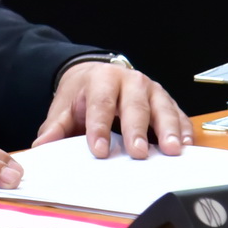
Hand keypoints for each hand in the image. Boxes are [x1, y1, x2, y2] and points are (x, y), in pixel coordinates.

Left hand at [33, 62, 193, 158]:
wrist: (97, 74)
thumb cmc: (83, 94)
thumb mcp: (66, 106)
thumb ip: (56, 127)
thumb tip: (41, 147)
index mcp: (101, 79)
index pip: (100, 104)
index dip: (99, 128)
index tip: (99, 150)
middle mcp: (130, 81)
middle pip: (134, 105)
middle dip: (136, 129)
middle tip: (138, 153)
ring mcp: (151, 90)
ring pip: (162, 108)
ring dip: (168, 129)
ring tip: (171, 150)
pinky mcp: (167, 101)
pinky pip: (179, 114)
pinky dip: (184, 130)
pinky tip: (186, 145)